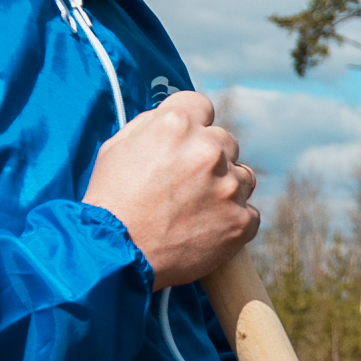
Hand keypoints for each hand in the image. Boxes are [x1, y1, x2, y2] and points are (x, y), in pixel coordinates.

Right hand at [88, 90, 258, 287]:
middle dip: (208, 157)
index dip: (192, 124)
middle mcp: (208, 150)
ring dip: (225, 186)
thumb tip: (176, 117)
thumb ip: (152, 125)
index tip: (184, 142)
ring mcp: (229, 187)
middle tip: (185, 183)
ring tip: (196, 208)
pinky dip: (232, 219)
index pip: (202, 105)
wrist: (116, 255)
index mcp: (177, 124)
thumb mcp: (118, 147)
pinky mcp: (241, 221)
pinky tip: (207, 228)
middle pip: (224, 140)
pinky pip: (249, 212)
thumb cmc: (111, 201)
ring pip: (243, 175)